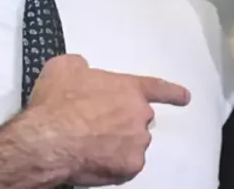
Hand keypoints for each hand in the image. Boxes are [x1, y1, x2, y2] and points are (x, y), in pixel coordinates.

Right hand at [26, 54, 191, 185]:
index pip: (157, 88)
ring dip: (118, 143)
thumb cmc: (56, 104)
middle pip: (138, 118)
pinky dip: (113, 164)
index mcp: (127, 88)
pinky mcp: (130, 167)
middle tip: (95, 126)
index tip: (185, 98)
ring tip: (89, 144)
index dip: (172, 93)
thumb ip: (82, 67)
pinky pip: (125, 165)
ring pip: (132, 143)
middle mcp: (139, 114)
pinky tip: (93, 158)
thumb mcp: (64, 67)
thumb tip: (84, 71)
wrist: (48, 140)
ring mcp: (137, 142)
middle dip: (122, 122)